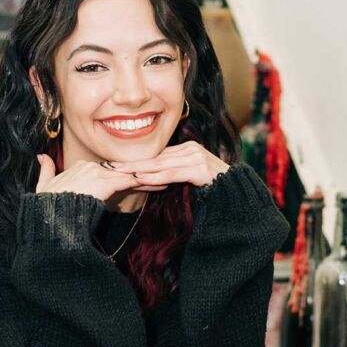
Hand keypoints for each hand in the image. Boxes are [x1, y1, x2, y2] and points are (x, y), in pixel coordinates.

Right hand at [35, 154, 167, 202]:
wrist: (49, 214)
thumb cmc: (46, 206)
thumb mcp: (44, 185)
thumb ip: (45, 170)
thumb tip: (41, 157)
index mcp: (81, 167)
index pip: (110, 170)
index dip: (126, 174)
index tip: (139, 176)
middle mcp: (92, 167)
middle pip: (124, 171)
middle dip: (143, 174)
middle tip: (161, 173)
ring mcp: (99, 174)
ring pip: (131, 174)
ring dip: (150, 177)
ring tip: (169, 178)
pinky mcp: (105, 183)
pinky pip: (132, 181)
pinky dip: (148, 183)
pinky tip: (163, 185)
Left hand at [110, 141, 230, 187]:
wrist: (235, 196)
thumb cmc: (211, 192)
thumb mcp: (188, 181)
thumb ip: (172, 176)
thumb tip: (150, 178)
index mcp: (186, 151)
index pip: (156, 157)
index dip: (136, 162)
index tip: (117, 165)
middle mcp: (190, 150)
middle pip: (155, 158)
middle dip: (132, 164)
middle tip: (110, 167)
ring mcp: (196, 157)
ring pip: (161, 165)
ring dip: (139, 170)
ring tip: (120, 173)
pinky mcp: (200, 168)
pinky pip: (172, 173)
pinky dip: (155, 177)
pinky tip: (141, 179)